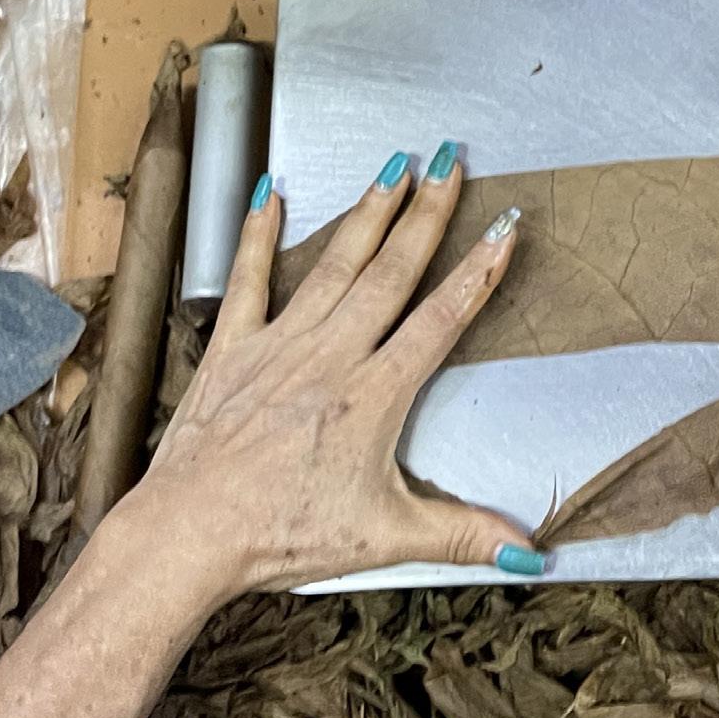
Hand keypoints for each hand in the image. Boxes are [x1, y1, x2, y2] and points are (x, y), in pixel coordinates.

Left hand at [116, 144, 540, 600]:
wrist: (190, 533)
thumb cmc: (280, 535)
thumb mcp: (386, 539)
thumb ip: (463, 538)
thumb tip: (528, 553)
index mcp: (373, 395)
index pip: (440, 319)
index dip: (478, 272)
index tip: (503, 230)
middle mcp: (329, 357)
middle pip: (391, 272)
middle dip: (427, 214)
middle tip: (450, 164)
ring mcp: (278, 346)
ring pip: (333, 265)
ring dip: (367, 213)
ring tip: (393, 167)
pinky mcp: (232, 350)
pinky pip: (249, 279)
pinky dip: (260, 235)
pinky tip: (273, 196)